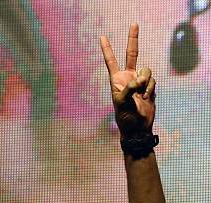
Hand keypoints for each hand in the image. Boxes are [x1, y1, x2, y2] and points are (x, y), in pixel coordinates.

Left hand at [100, 23, 155, 138]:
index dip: (107, 49)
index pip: (111, 61)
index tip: (102, 37)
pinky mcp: (149, 86)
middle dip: (133, 39)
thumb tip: (140, 79)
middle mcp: (127, 77)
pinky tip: (146, 98)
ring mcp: (139, 81)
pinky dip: (150, 89)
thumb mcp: (121, 103)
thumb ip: (129, 88)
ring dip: (145, 82)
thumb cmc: (125, 116)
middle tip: (134, 23)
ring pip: (147, 70)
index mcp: (116, 80)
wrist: (137, 127)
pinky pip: (153, 81)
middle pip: (131, 54)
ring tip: (140, 95)